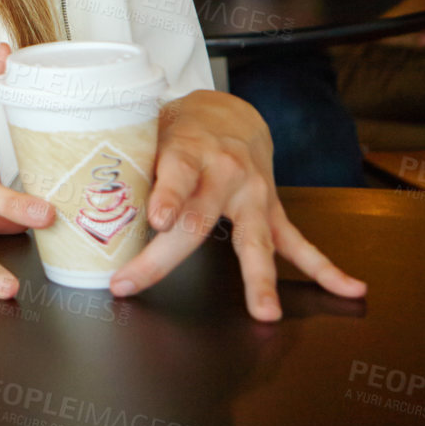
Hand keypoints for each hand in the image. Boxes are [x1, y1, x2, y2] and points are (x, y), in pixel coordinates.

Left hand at [107, 90, 366, 320]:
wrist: (229, 113)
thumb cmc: (177, 127)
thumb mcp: (147, 129)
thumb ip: (123, 160)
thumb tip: (72, 193)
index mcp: (189, 149)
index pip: (176, 172)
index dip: (166, 194)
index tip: (156, 217)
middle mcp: (224, 174)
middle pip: (197, 220)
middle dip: (164, 257)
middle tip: (133, 282)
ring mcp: (252, 196)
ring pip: (254, 241)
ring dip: (260, 279)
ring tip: (265, 312)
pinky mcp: (271, 211)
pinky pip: (299, 243)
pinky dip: (326, 268)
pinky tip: (351, 287)